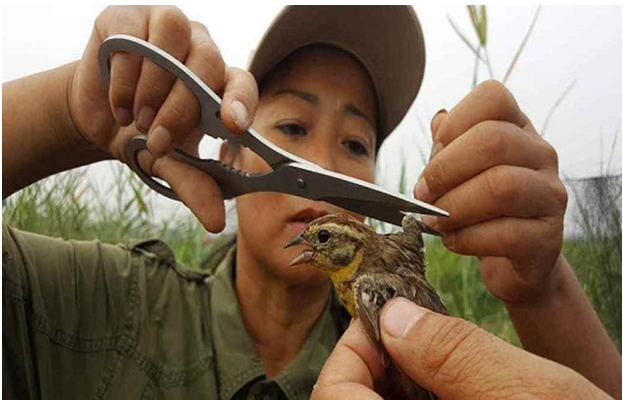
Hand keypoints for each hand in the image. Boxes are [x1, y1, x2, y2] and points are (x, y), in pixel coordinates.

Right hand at [68, 6, 258, 231]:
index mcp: (220, 83)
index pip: (243, 82)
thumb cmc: (146, 135)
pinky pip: (132, 36)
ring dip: (153, 85)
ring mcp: (165, 28)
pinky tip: (118, 103)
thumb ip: (195, 186)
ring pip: (174, 37)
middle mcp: (200, 49)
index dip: (241, 101)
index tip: (233, 126)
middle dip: (182, 106)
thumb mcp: (170, 165)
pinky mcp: (127, 19)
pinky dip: (123, 76)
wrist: (99, 115)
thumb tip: (216, 222)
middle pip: (208, 62)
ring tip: (136, 119)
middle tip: (158, 138)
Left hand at [312, 298, 610, 399]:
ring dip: (400, 380)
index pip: (334, 395)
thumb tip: (395, 316)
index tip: (383, 317)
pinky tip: (454, 388)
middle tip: (413, 332)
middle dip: (378, 360)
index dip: (350, 349)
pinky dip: (421, 397)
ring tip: (439, 359)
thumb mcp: (533, 392)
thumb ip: (456, 353)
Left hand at [416, 80, 567, 302]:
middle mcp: (541, 154)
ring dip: (454, 207)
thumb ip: (448, 146)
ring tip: (434, 221)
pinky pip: (506, 234)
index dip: (454, 123)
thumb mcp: (460, 171)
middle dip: (444, 170)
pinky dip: (467, 239)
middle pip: (493, 140)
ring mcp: (550, 195)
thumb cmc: (479, 208)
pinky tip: (452, 240)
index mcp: (516, 128)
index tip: (434, 153)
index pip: (493, 97)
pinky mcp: (549, 237)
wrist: (513, 260)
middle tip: (422, 195)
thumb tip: (439, 122)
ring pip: (501, 186)